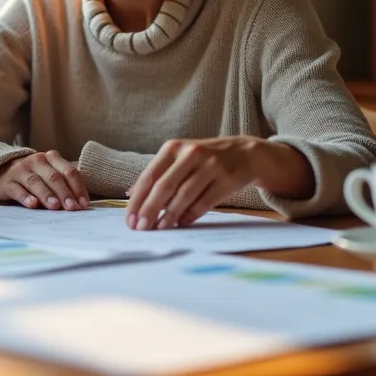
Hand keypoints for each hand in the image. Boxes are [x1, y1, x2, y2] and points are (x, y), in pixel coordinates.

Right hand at [0, 150, 88, 210]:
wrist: (1, 172)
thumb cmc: (34, 176)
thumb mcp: (49, 174)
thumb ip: (65, 183)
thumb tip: (83, 203)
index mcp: (51, 158)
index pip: (69, 171)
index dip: (78, 188)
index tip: (83, 205)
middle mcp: (36, 161)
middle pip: (54, 177)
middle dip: (65, 193)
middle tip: (72, 208)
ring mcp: (21, 170)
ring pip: (36, 182)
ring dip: (47, 195)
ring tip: (55, 207)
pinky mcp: (7, 182)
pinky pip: (17, 190)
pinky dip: (25, 197)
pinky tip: (33, 205)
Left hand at [126, 136, 275, 229]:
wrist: (245, 153)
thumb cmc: (205, 159)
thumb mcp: (180, 157)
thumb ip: (158, 174)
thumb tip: (130, 194)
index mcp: (174, 148)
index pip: (149, 176)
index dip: (138, 199)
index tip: (130, 219)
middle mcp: (191, 154)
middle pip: (165, 186)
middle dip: (150, 209)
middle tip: (141, 228)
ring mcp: (211, 165)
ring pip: (184, 195)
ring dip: (170, 215)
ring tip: (160, 228)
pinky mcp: (227, 179)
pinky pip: (204, 202)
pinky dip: (190, 215)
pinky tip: (181, 224)